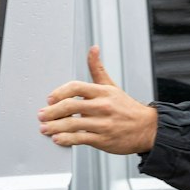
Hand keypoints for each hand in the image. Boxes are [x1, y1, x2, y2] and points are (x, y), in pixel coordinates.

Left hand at [39, 47, 157, 153]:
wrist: (147, 129)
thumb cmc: (127, 108)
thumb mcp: (112, 86)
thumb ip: (97, 68)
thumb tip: (93, 49)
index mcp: (102, 92)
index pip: (76, 87)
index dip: (59, 92)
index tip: (50, 99)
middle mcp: (102, 106)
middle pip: (70, 106)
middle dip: (52, 111)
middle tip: (42, 115)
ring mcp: (102, 124)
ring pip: (73, 124)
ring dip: (55, 127)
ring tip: (45, 128)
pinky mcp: (103, 139)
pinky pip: (80, 139)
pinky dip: (66, 140)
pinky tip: (58, 139)